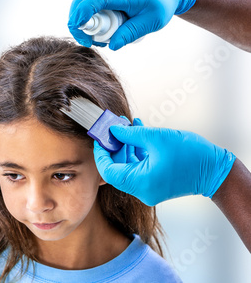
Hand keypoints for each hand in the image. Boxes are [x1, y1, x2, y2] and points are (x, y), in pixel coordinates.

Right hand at [68, 0, 198, 49]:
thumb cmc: (162, 2)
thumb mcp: (152, 21)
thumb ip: (131, 33)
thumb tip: (112, 46)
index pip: (94, 0)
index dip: (82, 15)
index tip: (81, 32)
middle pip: (81, 2)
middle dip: (77, 24)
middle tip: (89, 42)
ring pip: (83, 3)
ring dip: (85, 22)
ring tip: (101, 38)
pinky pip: (89, 3)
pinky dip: (90, 17)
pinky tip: (103, 29)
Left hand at [94, 118, 235, 205]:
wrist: (216, 170)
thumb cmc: (190, 154)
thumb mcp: (156, 138)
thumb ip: (130, 134)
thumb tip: (112, 130)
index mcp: (140, 183)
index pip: (108, 171)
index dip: (100, 153)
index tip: (99, 137)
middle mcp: (141, 190)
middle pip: (117, 168)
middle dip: (115, 145)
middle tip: (114, 125)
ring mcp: (148, 188)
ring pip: (128, 166)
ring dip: (126, 145)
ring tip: (126, 124)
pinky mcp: (154, 183)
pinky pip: (139, 166)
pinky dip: (136, 150)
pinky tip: (137, 130)